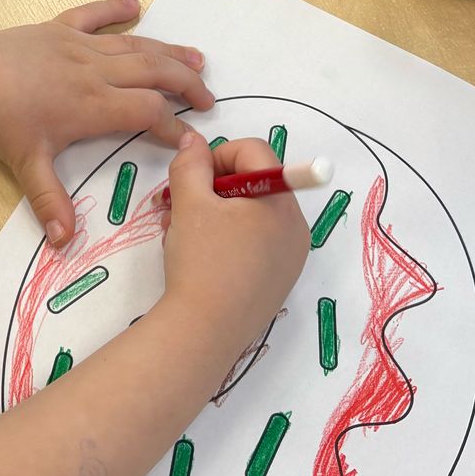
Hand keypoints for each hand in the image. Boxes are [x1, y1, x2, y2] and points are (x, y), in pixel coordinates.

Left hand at [0, 0, 212, 245]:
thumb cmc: (0, 116)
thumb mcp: (25, 163)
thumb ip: (50, 201)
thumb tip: (64, 241)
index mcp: (94, 105)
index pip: (149, 113)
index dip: (174, 127)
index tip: (191, 141)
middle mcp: (96, 72)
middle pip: (154, 73)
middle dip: (186, 85)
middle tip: (209, 98)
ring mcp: (80, 46)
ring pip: (135, 45)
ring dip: (167, 52)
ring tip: (196, 59)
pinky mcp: (61, 28)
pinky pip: (94, 14)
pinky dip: (115, 8)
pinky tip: (134, 5)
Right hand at [159, 134, 309, 352]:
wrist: (204, 334)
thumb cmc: (200, 262)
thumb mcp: (188, 203)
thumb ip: (190, 163)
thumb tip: (193, 141)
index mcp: (280, 202)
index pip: (254, 153)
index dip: (218, 155)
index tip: (191, 178)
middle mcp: (295, 227)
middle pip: (254, 184)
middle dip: (212, 188)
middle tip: (179, 206)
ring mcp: (290, 257)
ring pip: (251, 214)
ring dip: (214, 213)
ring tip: (180, 233)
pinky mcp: (278, 280)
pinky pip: (255, 243)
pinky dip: (227, 238)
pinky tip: (199, 256)